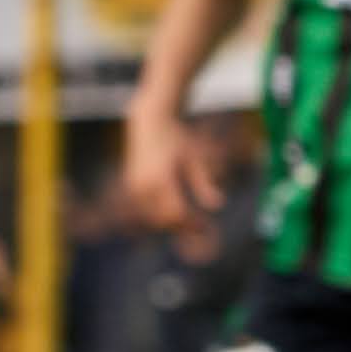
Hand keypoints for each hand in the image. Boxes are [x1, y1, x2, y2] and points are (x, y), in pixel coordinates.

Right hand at [120, 101, 217, 235]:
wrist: (150, 122)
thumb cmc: (177, 138)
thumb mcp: (195, 157)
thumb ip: (204, 182)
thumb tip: (218, 205)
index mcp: (161, 178)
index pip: (177, 213)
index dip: (193, 224)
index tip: (207, 227)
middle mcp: (145, 186)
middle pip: (165, 220)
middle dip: (184, 227)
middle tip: (203, 228)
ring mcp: (136, 188)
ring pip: (155, 218)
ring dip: (173, 224)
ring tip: (193, 221)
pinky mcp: (133, 188)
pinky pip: (148, 211)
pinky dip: (163, 215)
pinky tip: (178, 211)